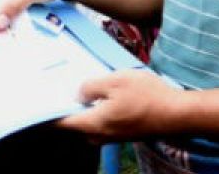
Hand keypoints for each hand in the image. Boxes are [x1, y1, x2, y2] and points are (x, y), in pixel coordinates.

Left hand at [58, 69, 186, 142]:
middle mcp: (99, 135)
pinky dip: (98, 108)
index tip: (40, 95)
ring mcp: (112, 136)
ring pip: (89, 121)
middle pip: (74, 122)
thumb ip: (90, 87)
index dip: (49, 109)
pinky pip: (102, 121)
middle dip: (66, 104)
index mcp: (93, 124)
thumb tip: (76, 93)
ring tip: (82, 83)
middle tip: (60, 83)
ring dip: (85, 105)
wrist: (177, 114)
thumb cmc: (147, 96)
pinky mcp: (123, 133)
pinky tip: (104, 92)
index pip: (62, 122)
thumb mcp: (115, 81)